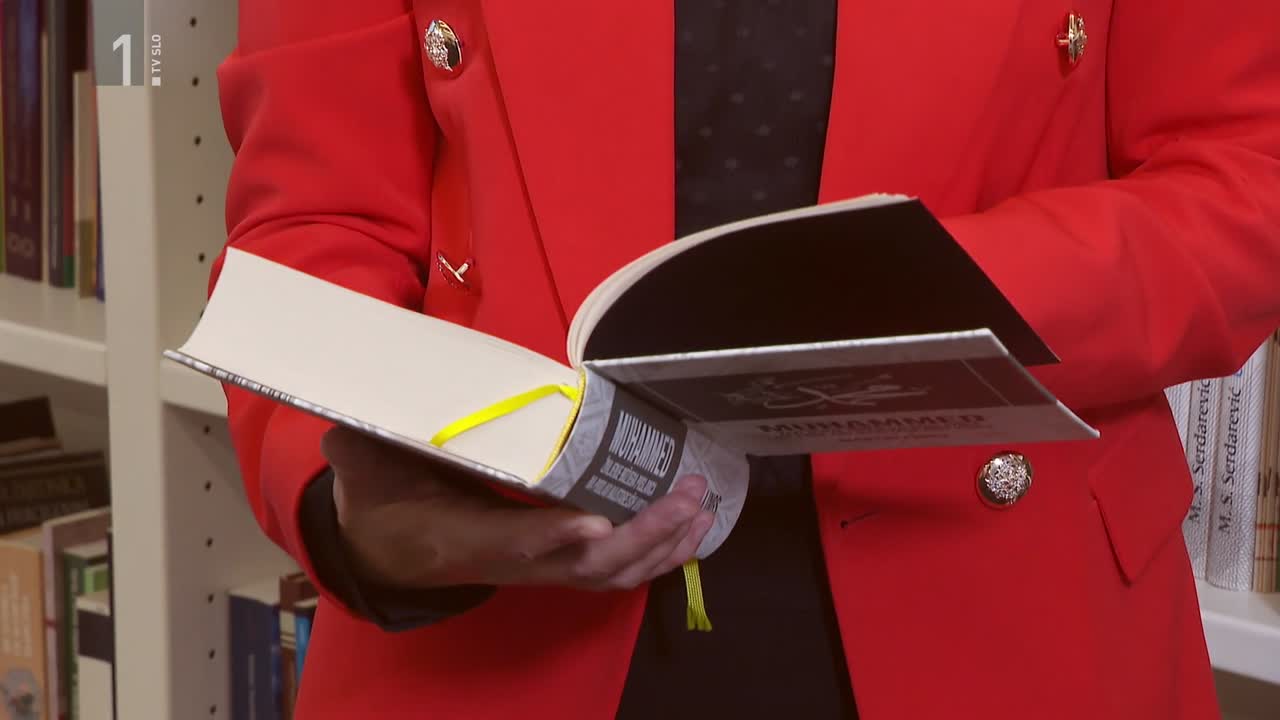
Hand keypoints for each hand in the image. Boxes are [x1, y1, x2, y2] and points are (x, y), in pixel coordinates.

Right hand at [319, 425, 715, 591]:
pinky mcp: (553, 564)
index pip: (508, 543)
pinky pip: (612, 570)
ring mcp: (535, 567)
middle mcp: (507, 562)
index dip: (550, 539)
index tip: (593, 522)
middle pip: (582, 565)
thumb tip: (352, 419)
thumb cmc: (379, 502)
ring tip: (701, 507)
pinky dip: (655, 554)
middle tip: (686, 496)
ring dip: (659, 546)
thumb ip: (361, 444)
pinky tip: (689, 527)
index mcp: (456, 538)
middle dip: (640, 536)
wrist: (383, 549)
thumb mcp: (361, 469)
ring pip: (606, 572)